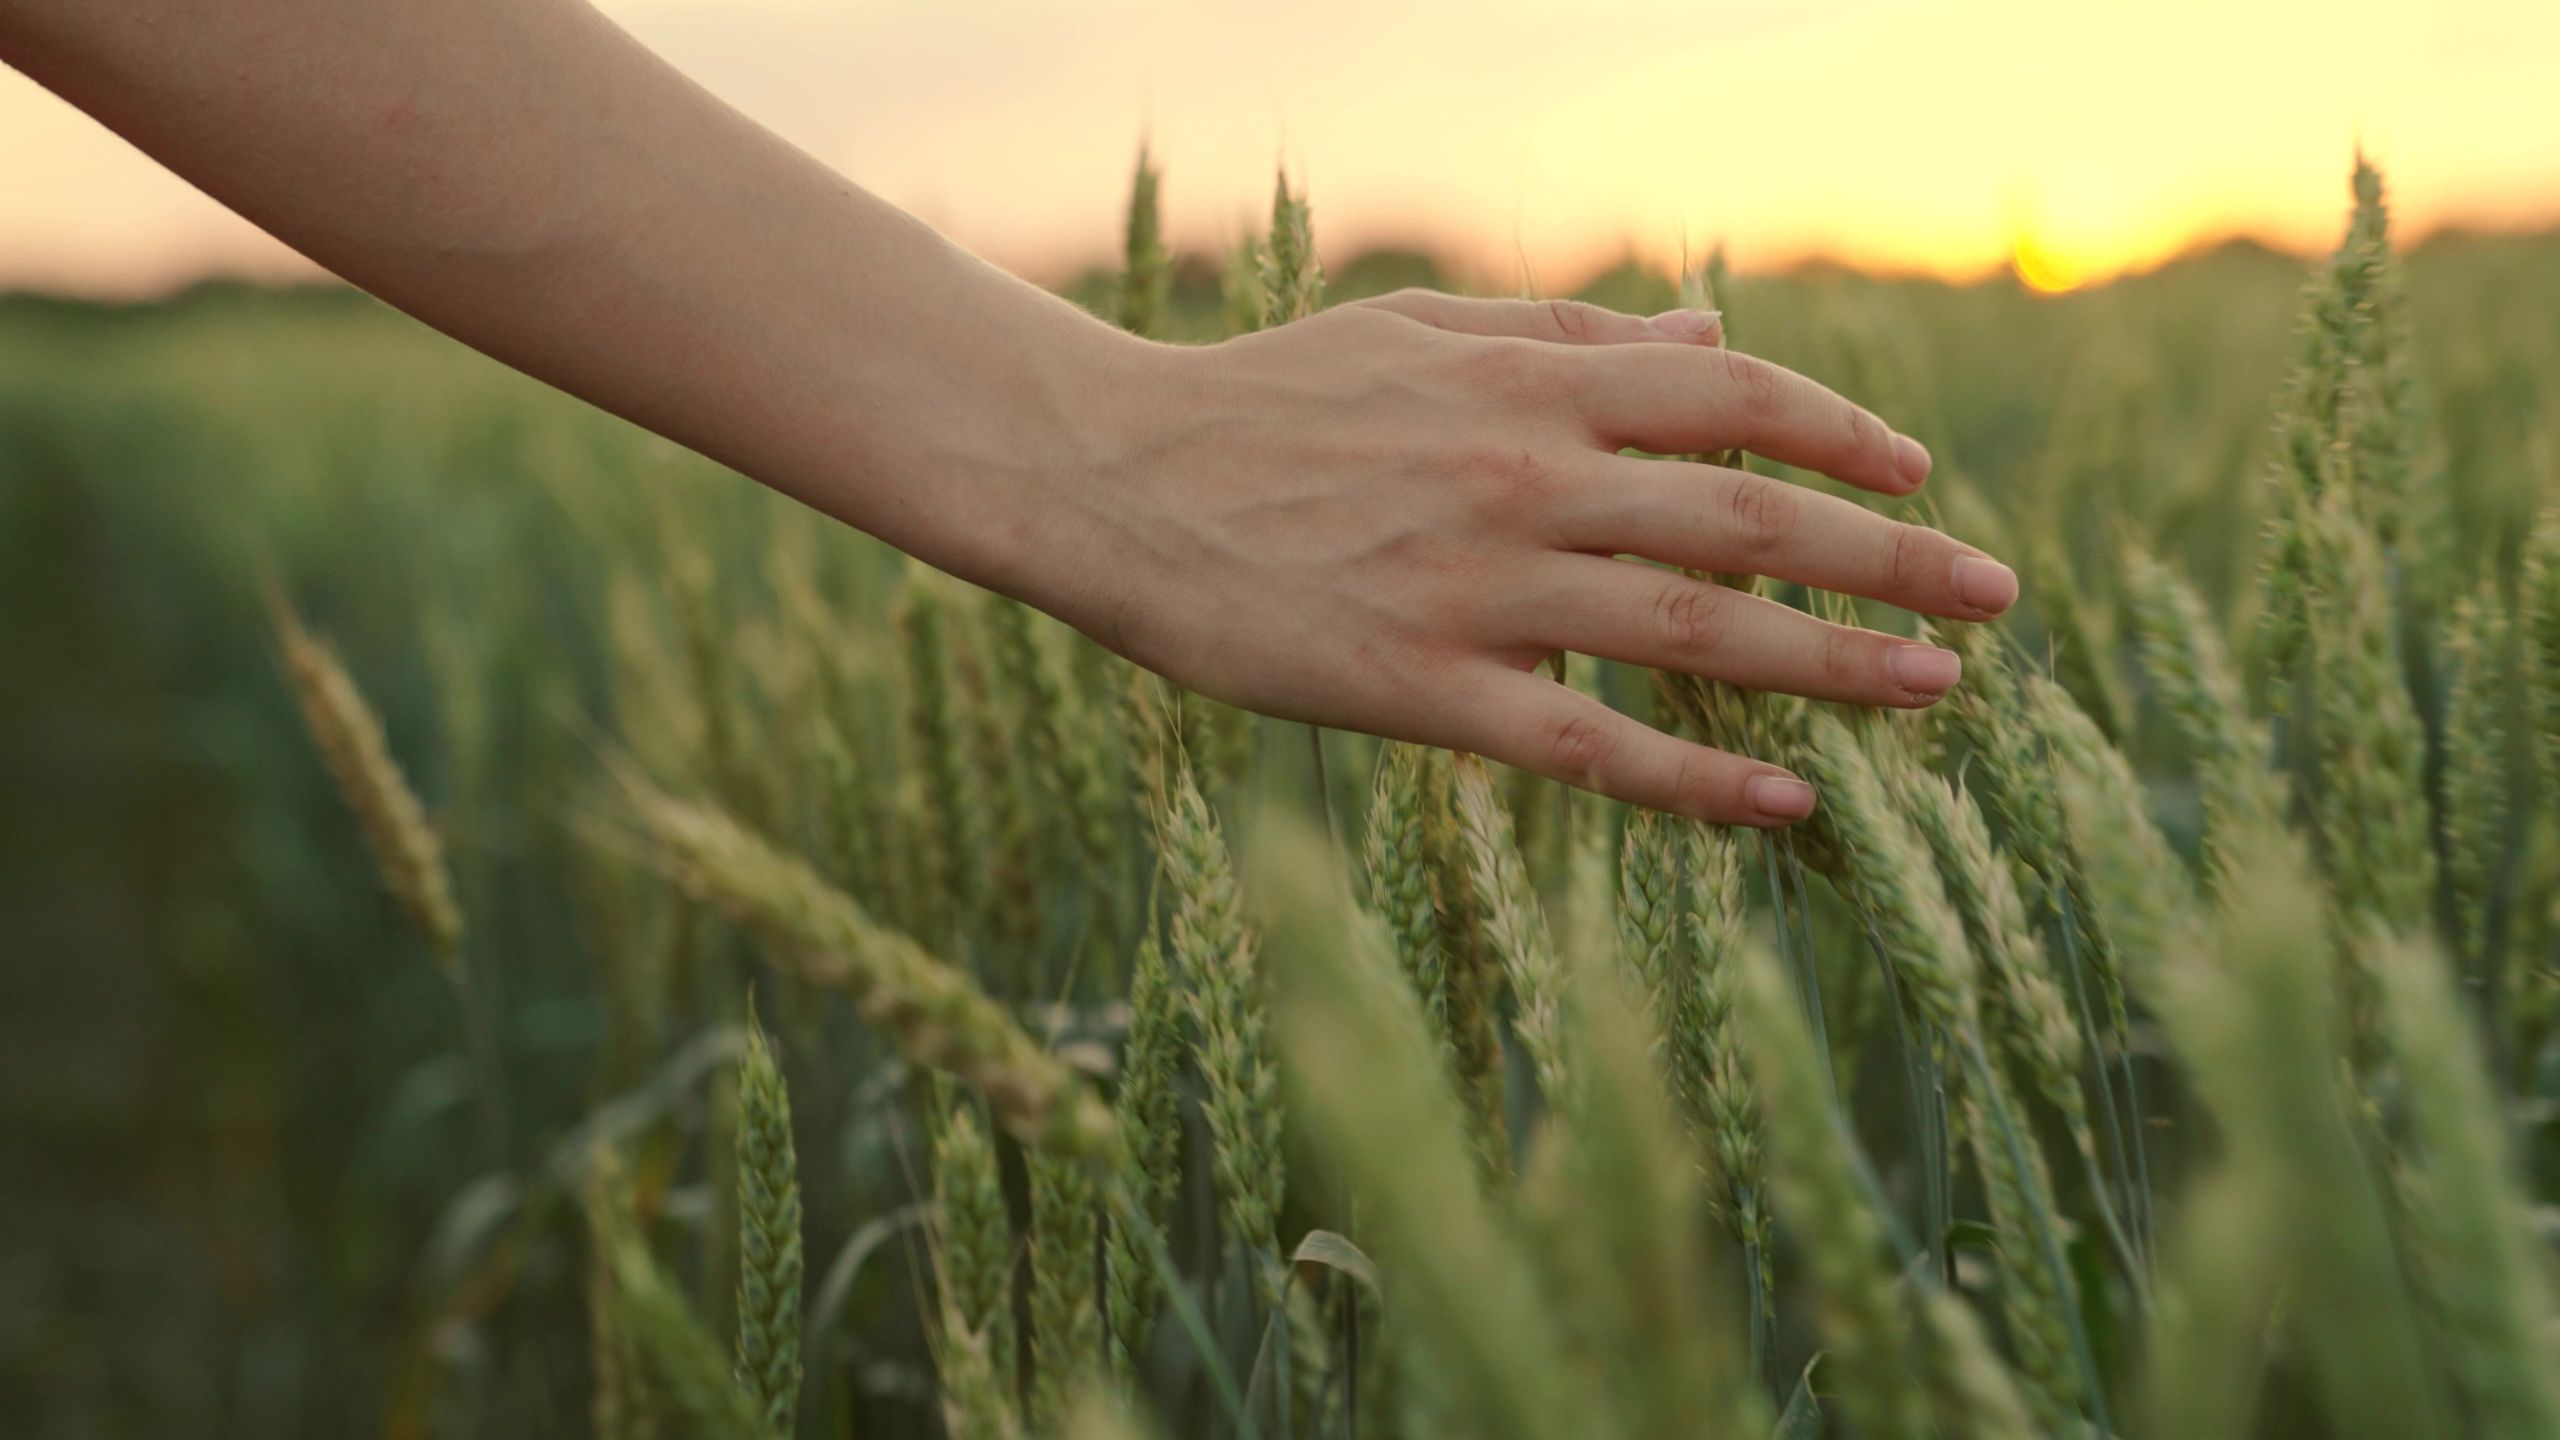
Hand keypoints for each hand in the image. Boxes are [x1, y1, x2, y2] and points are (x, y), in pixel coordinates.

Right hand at [1025, 289, 2019, 826]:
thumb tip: (1712, 332)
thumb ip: (1575, 337)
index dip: (1843, 434)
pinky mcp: (1421, 689)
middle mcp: (1525, 476)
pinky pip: (1588, 747)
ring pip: (1694, 629)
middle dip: (1891, 555)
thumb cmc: (1271, 398)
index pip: (1733, 398)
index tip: (1919, 475)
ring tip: (1936, 689)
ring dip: (1832, 661)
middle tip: (1995, 594)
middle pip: (1751, 516)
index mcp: (1529, 381)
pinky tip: (1783, 804)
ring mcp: (1478, 587)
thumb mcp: (1425, 331)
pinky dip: (1695, 778)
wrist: (1115, 476)